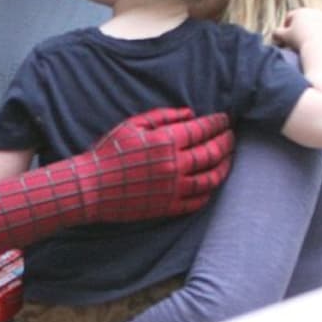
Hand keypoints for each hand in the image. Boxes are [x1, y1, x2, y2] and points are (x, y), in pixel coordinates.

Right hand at [93, 108, 233, 218]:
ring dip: (224, 166)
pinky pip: (198, 201)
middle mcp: (174, 165)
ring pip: (211, 178)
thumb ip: (162, 116)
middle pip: (212, 152)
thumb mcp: (131, 124)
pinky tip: (211, 184)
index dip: (216, 123)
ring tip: (228, 159)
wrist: (90, 186)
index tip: (224, 118)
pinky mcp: (168, 207)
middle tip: (230, 135)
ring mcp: (173, 188)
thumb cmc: (108, 152)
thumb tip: (190, 114)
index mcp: (165, 141)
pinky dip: (209, 191)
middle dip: (226, 141)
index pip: (201, 129)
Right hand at [273, 7, 321, 51]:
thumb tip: (274, 33)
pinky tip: (320, 46)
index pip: (290, 16)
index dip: (286, 26)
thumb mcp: (283, 37)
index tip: (285, 35)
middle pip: (305, 19)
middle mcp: (315, 12)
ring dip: (313, 32)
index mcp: (301, 11)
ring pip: (318, 25)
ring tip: (309, 43)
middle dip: (301, 28)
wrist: (318, 47)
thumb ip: (276, 33)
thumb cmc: (298, 40)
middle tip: (297, 39)